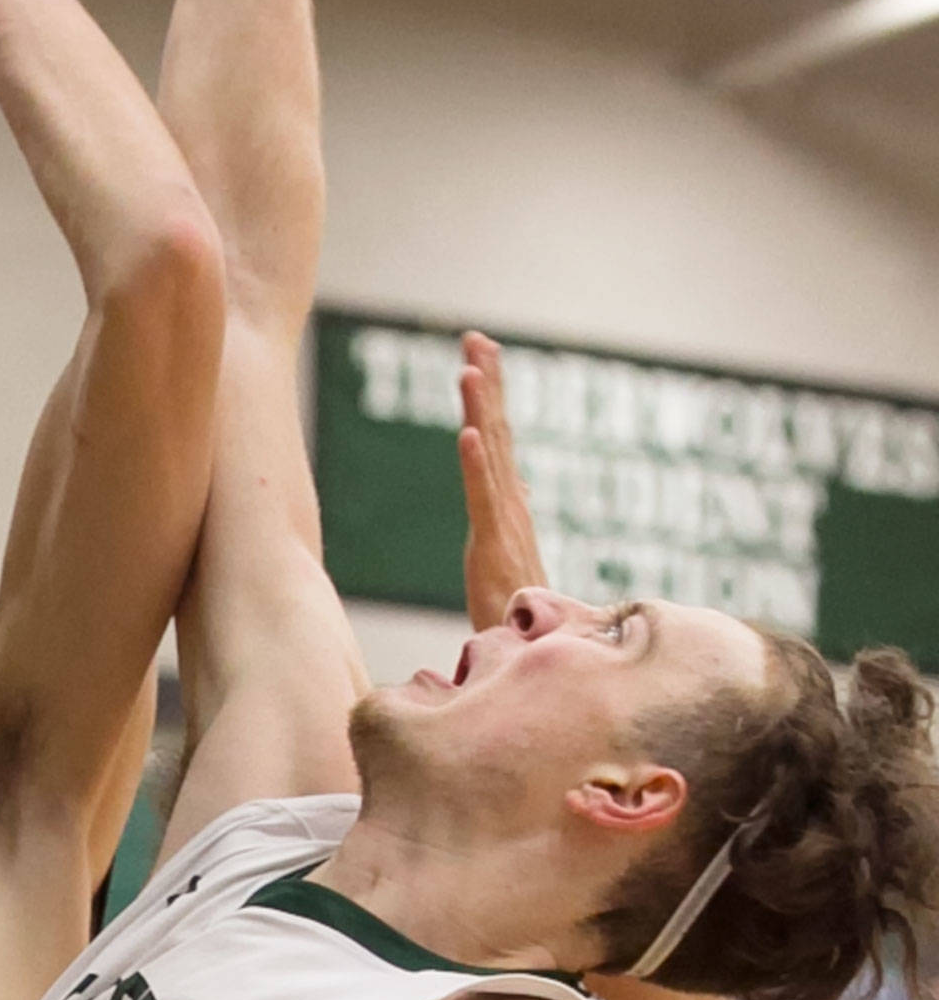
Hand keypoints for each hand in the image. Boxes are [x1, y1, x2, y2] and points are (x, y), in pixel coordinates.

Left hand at [458, 331, 545, 631]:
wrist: (533, 661)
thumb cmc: (517, 616)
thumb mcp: (504, 556)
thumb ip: (507, 517)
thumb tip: (515, 485)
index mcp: (507, 507)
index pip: (496, 442)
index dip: (488, 398)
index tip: (479, 354)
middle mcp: (509, 508)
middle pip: (496, 435)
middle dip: (486, 384)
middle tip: (477, 338)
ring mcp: (503, 526)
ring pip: (490, 458)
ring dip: (479, 411)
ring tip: (469, 368)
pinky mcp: (494, 549)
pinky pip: (483, 501)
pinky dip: (475, 467)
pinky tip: (466, 435)